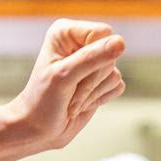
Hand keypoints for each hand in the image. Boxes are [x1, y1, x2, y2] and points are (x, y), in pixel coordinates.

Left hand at [2, 21, 126, 152]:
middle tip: (70, 91)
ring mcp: (92, 61)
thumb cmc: (43, 100)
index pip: (103, 33)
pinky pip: (118, 85)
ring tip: (72, 100)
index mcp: (66, 32)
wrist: (39, 129)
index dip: (95, 56)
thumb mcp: (64, 76)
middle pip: (111, 54)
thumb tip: (121, 43)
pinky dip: (100, 98)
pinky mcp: (102, 79)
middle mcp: (80, 42)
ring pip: (114, 72)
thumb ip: (91, 58)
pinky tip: (82, 103)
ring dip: (93, 93)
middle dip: (92, 80)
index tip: (73, 73)